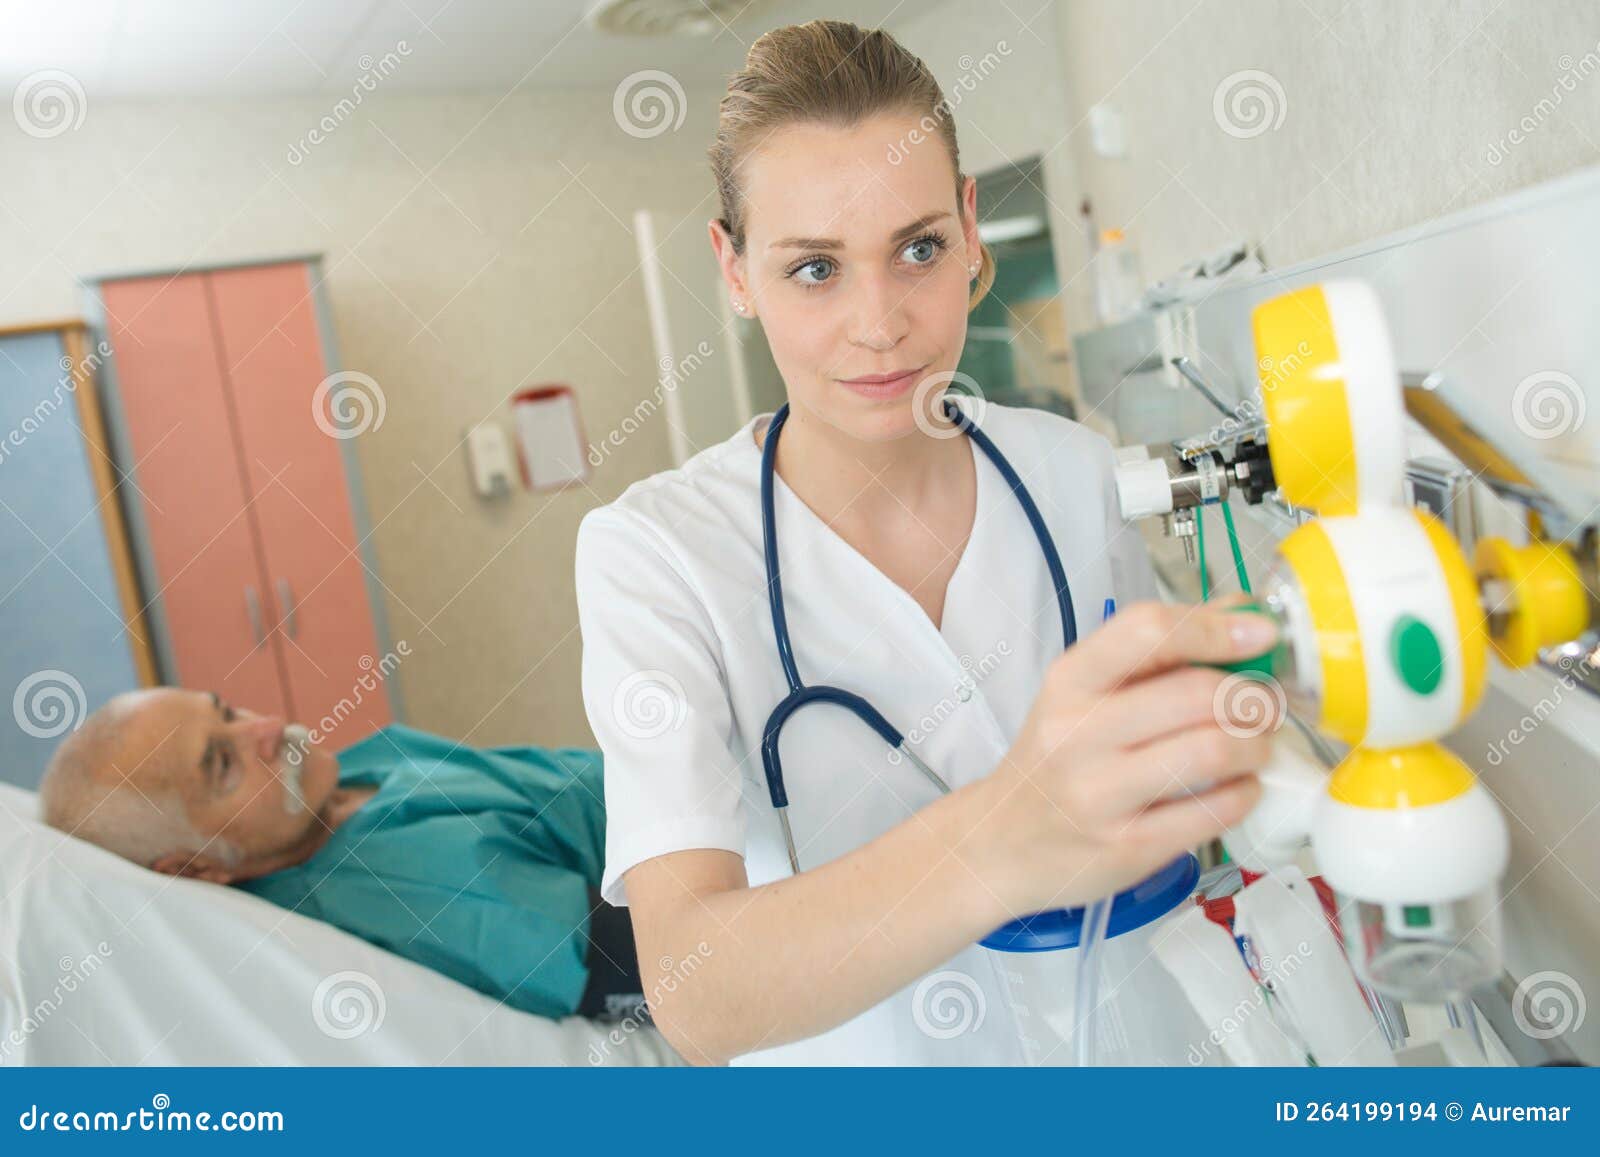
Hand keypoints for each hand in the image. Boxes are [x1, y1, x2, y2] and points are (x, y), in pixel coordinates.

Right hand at [965, 598, 1280, 915]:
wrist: (1002, 841)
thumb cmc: (1056, 758)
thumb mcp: (1086, 692)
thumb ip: (1161, 649)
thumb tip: (1244, 611)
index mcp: (1071, 680)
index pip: (1149, 630)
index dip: (1218, 627)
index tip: (1261, 635)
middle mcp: (1078, 732)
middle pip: (1197, 693)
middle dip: (1255, 696)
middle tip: (1267, 705)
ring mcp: (1101, 793)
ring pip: (1214, 751)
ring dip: (1258, 745)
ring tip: (1257, 746)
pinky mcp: (1128, 846)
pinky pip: (1216, 810)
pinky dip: (1246, 793)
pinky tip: (1237, 787)